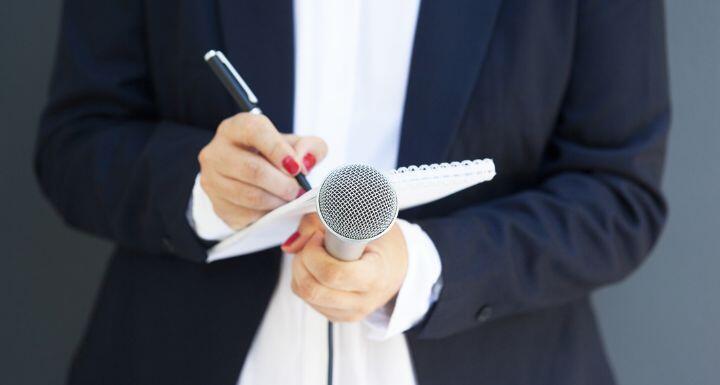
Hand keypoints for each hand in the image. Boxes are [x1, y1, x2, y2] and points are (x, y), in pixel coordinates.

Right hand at [198, 113, 326, 229]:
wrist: (253, 178)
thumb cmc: (275, 156)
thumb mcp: (296, 144)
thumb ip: (310, 146)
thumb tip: (303, 161)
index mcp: (236, 128)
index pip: (253, 131)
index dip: (277, 149)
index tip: (296, 167)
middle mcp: (217, 151)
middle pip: (252, 169)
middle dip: (283, 183)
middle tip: (299, 190)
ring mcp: (212, 180)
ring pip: (250, 195)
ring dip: (277, 201)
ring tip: (289, 199)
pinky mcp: (218, 206)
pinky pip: (246, 215)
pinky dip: (266, 215)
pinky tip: (274, 208)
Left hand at [282, 214, 408, 321]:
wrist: (397, 267)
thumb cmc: (382, 242)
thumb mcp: (362, 225)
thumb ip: (323, 224)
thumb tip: (291, 245)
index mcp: (375, 276)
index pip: (333, 273)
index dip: (316, 252)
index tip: (321, 235)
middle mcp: (363, 300)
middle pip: (312, 288)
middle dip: (302, 259)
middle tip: (312, 242)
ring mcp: (350, 313)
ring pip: (304, 294)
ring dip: (299, 268)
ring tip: (314, 252)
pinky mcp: (338, 316)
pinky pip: (306, 299)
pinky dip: (303, 279)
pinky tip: (317, 267)